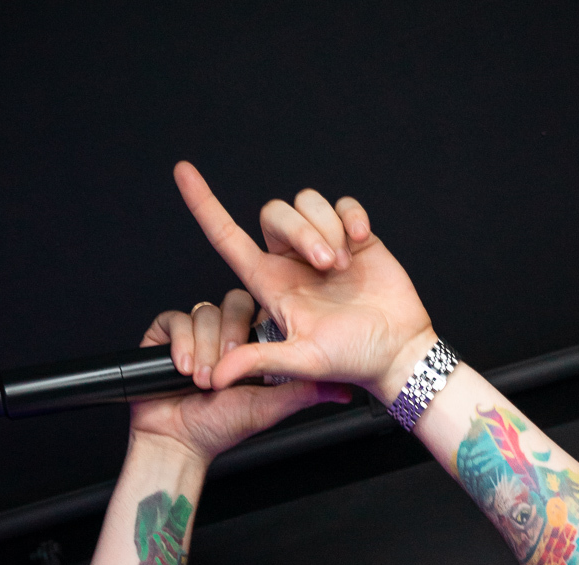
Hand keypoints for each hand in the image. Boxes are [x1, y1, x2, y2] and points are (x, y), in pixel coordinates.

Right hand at [129, 287, 349, 465]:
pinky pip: (176, 319)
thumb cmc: (222, 426)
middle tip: (220, 376)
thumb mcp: (271, 406)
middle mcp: (224, 334)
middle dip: (226, 343)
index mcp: (249, 346)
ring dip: (203, 351)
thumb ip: (305, 391)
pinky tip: (182, 369)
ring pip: (205, 312)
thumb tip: (344, 389)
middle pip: (231, 305)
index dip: (254, 329)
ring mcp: (196, 332)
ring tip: (201, 381)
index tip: (250, 356)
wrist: (178, 440)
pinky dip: (181, 345)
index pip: (259, 313)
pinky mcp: (167, 334)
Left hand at [174, 163, 436, 403]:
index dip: (204, 205)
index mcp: (271, 283)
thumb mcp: (300, 362)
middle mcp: (291, 260)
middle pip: (274, 214)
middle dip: (302, 233)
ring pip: (308, 203)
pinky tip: (361, 241)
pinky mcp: (354, 236)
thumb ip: (257, 361)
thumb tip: (216, 377)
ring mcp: (323, 245)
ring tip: (345, 266)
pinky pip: (342, 202)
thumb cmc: (351, 359)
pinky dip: (351, 216)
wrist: (396, 352)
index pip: (226, 237)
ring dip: (327, 228)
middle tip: (328, 267)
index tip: (182, 172)